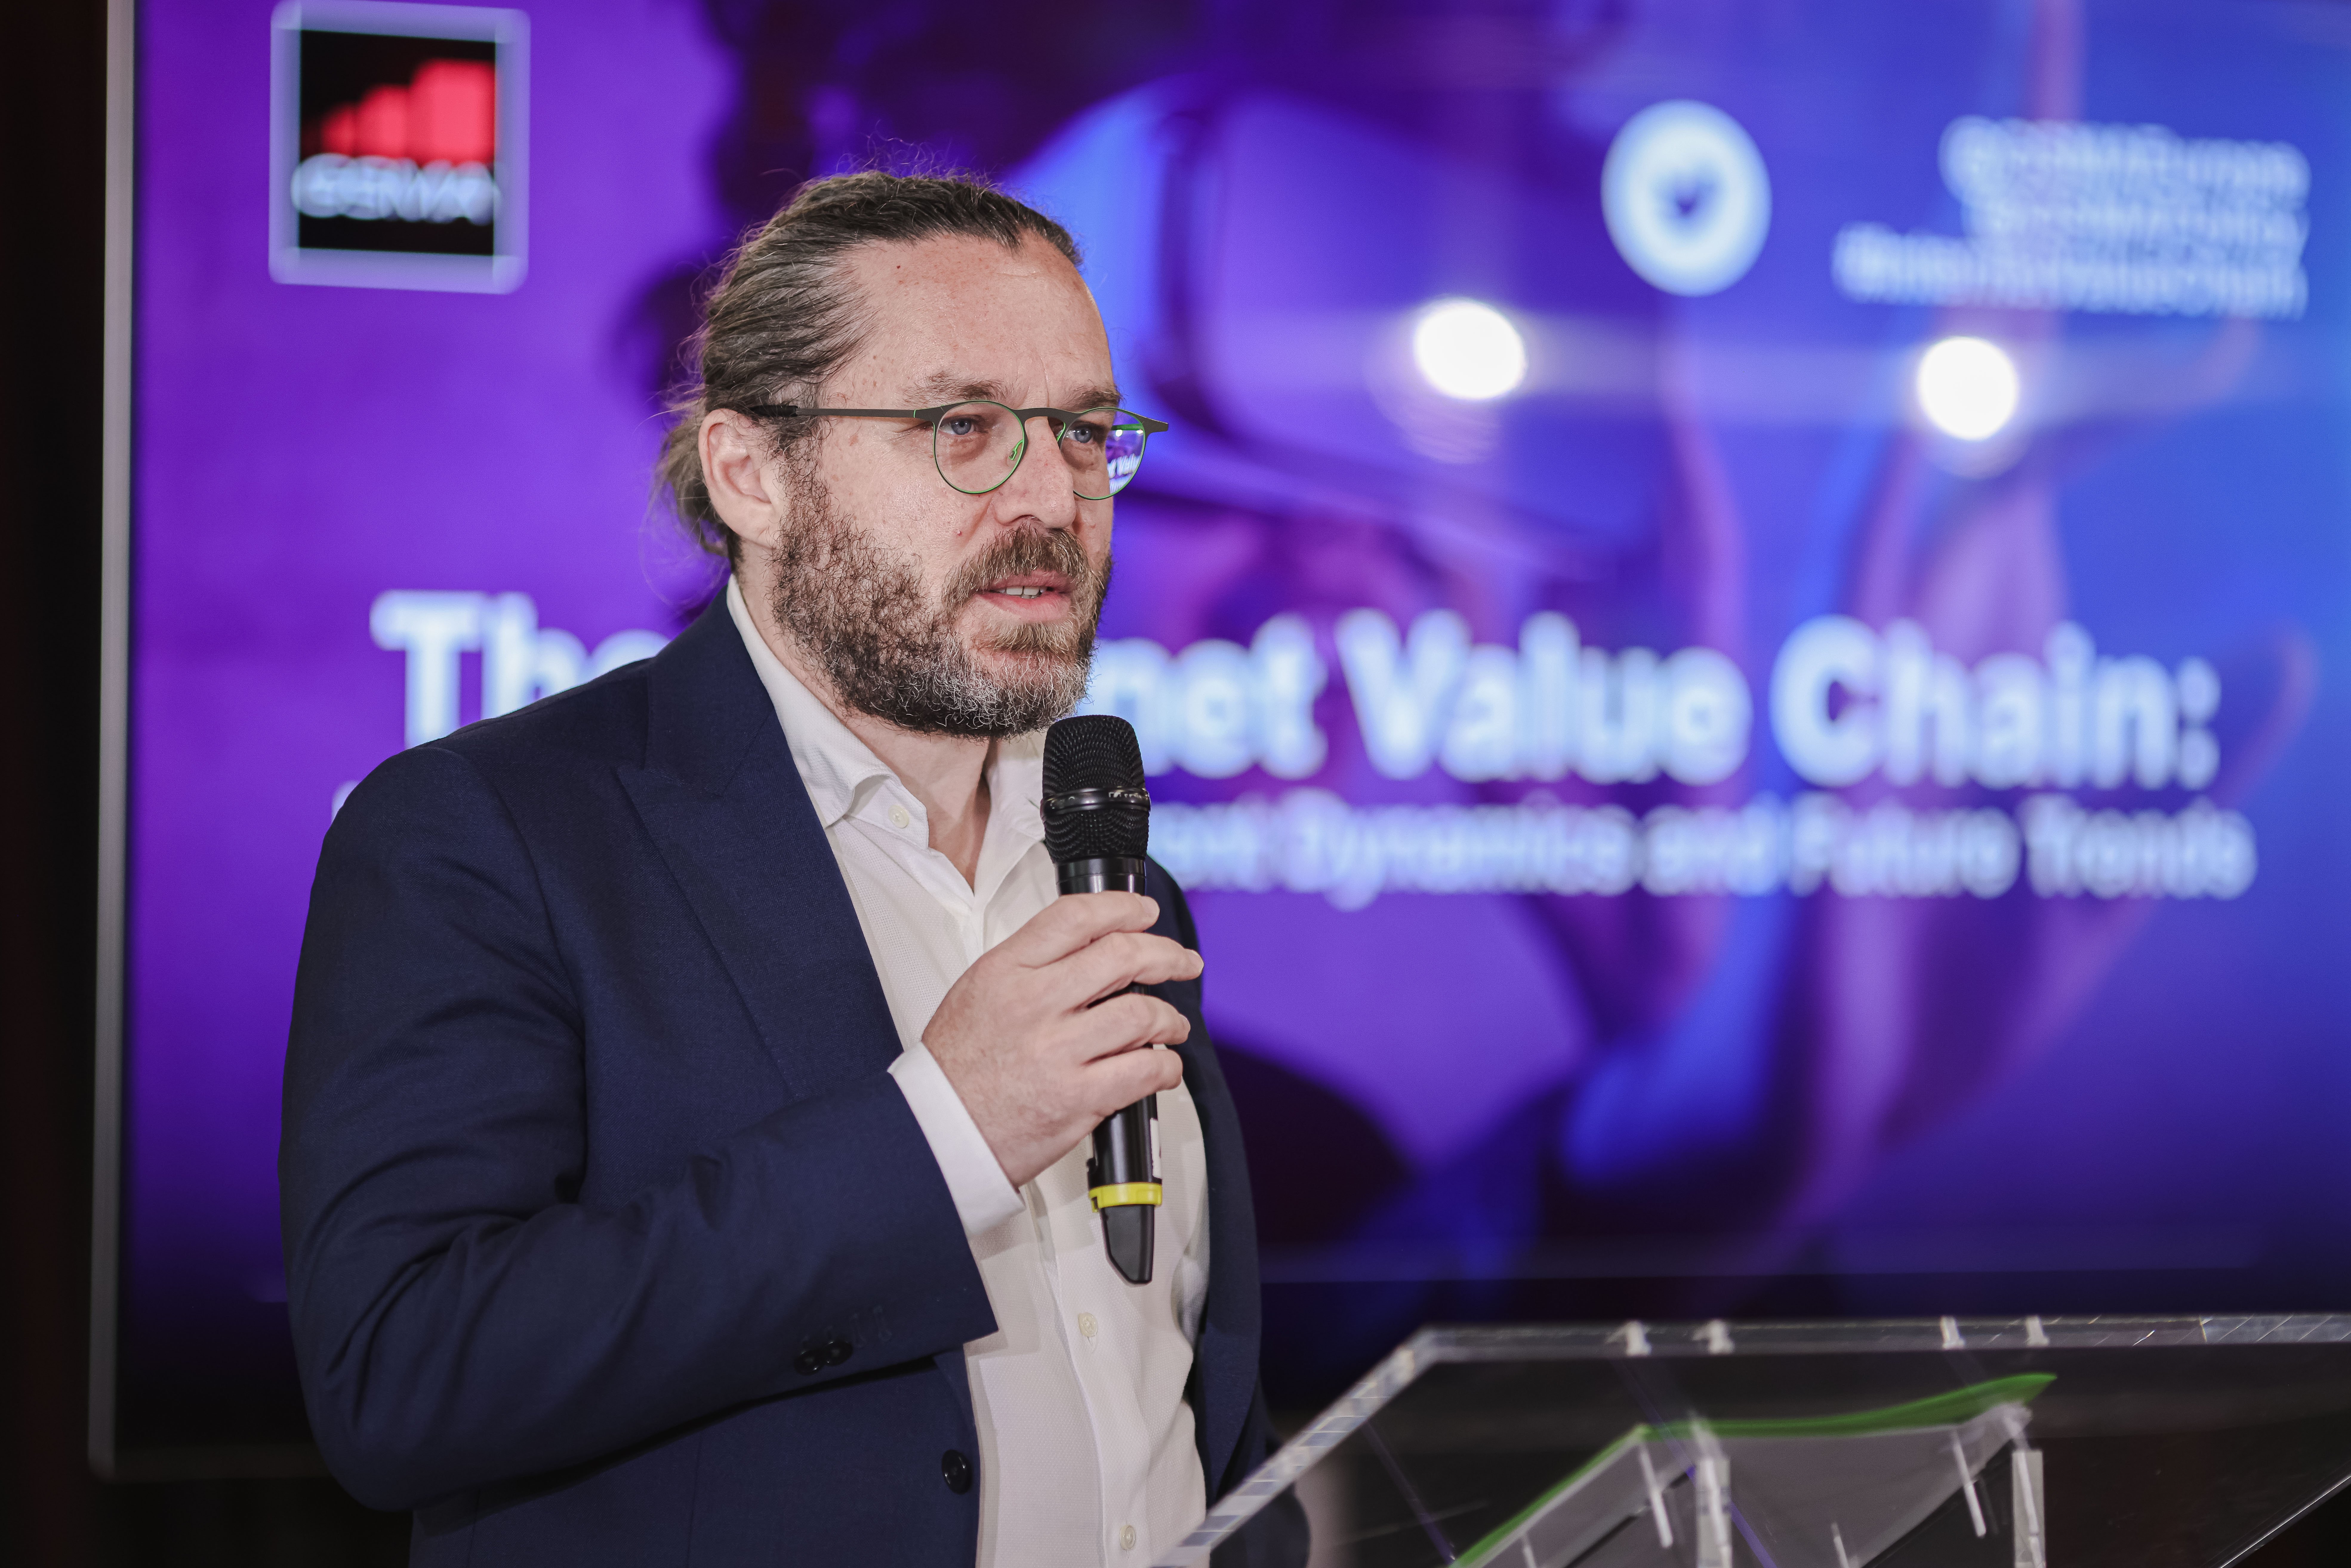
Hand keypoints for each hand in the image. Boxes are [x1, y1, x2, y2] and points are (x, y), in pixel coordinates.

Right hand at [923, 892, 1197, 1187]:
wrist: (938, 1131)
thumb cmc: (956, 1068)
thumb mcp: (977, 992)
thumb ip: (1029, 965)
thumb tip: (1088, 947)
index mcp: (1006, 971)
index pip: (1075, 917)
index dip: (1122, 908)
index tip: (1144, 913)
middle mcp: (1034, 1005)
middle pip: (1122, 957)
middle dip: (1167, 955)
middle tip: (1182, 962)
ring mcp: (1057, 1052)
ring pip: (1142, 1014)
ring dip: (1171, 1018)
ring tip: (1174, 1024)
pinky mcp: (1078, 1098)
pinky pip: (1144, 1071)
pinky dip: (1166, 1066)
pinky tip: (1163, 1067)